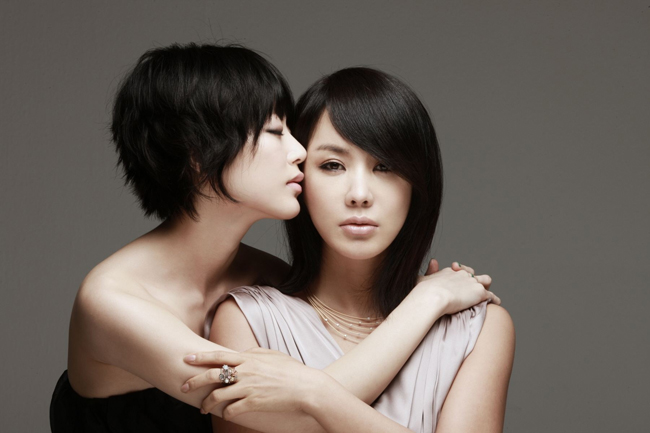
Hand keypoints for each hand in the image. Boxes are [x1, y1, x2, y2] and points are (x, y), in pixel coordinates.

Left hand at [182, 348, 328, 419]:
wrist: (305, 387)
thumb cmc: (291, 370)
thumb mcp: (272, 354)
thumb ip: (254, 352)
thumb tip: (242, 352)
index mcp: (248, 358)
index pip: (218, 356)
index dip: (200, 357)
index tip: (186, 358)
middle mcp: (245, 372)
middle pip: (212, 375)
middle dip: (194, 381)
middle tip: (183, 386)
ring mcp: (248, 387)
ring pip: (218, 396)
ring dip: (206, 403)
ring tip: (202, 408)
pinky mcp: (253, 403)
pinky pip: (231, 409)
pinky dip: (225, 412)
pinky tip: (225, 414)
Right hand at [414, 259, 499, 315]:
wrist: (433, 297)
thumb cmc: (423, 291)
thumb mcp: (422, 279)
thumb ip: (429, 271)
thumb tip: (434, 261)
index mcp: (449, 272)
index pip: (458, 271)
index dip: (459, 276)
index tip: (458, 282)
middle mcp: (462, 274)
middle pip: (472, 274)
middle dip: (474, 279)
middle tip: (473, 287)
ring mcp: (472, 283)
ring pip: (485, 280)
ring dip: (486, 286)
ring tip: (486, 293)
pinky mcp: (479, 293)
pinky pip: (491, 295)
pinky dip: (494, 299)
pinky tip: (495, 303)